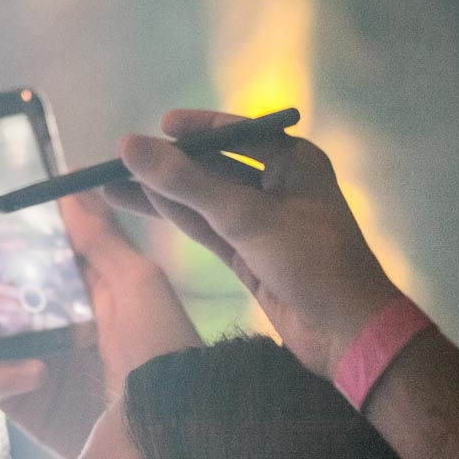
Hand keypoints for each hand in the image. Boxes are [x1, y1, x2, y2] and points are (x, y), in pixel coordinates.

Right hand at [0, 188, 199, 458]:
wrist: (175, 428)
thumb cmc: (165, 348)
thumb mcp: (138, 281)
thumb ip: (98, 237)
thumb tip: (68, 188)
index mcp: (68, 279)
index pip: (11, 241)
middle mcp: (42, 316)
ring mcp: (28, 359)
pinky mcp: (23, 402)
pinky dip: (5, 373)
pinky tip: (40, 374)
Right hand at [105, 109, 399, 380]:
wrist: (346, 332)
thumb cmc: (309, 261)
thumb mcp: (245, 217)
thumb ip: (185, 182)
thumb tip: (129, 145)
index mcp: (294, 161)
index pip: (237, 133)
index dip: (196, 128)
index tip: (157, 126)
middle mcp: (279, 185)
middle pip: (215, 167)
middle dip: (171, 164)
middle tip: (121, 159)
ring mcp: (263, 222)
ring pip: (205, 200)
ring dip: (164, 193)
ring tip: (112, 185)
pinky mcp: (250, 255)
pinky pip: (208, 228)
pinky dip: (178, 217)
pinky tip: (143, 205)